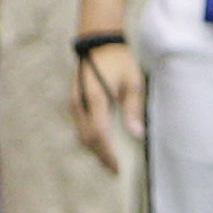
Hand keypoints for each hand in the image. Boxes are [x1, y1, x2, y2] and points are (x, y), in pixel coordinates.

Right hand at [74, 39, 144, 171]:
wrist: (97, 43)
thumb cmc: (119, 61)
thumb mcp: (133, 81)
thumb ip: (133, 108)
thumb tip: (137, 134)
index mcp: (96, 98)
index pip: (100, 134)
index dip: (108, 153)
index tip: (118, 166)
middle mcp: (80, 103)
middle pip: (88, 138)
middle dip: (101, 155)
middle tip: (115, 169)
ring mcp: (75, 102)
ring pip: (82, 133)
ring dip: (94, 148)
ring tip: (109, 160)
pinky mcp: (75, 101)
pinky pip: (81, 125)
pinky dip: (90, 137)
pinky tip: (102, 144)